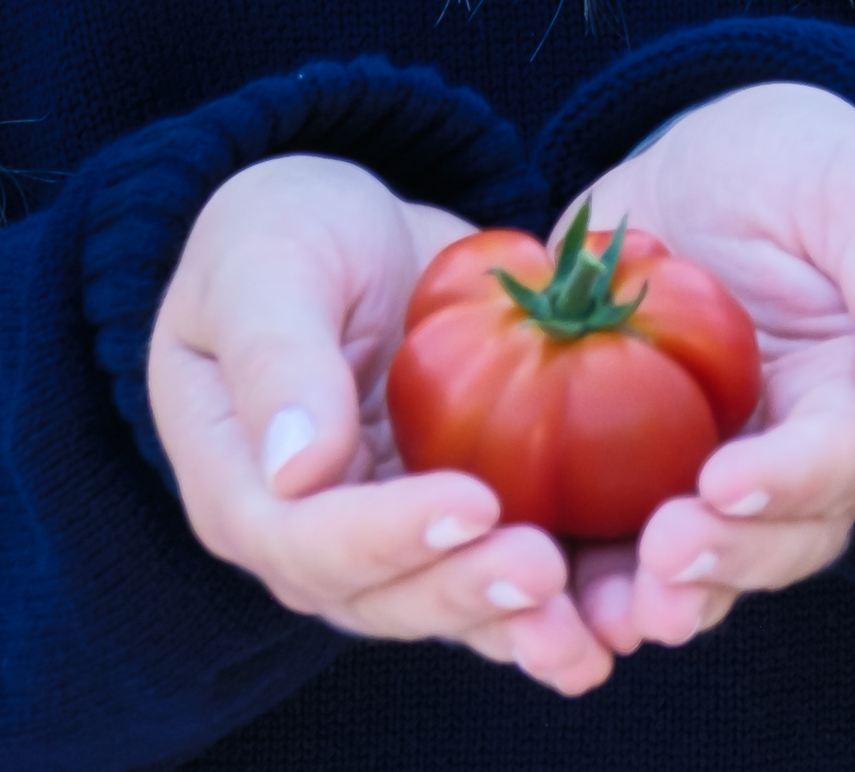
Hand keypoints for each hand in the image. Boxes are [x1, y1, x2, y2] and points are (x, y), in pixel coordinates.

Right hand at [147, 153, 614, 694]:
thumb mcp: (264, 266)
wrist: (341, 229)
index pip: (305, 539)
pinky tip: (615, 615)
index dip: (385, 536)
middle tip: (545, 569)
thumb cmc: (280, 234)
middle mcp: (309, 538)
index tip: (471, 501)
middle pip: (383, 596)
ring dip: (516, 622)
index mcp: (239, 484)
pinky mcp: (452, 521)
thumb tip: (295, 471)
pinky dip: (556, 603)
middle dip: (465, 590)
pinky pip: (494, 572)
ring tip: (590, 626)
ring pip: (445, 604)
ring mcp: (384, 539)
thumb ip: (276, 358)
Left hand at [564, 82, 854, 655]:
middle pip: (776, 541)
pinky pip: (613, 540)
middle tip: (660, 557)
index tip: (724, 481)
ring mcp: (713, 476)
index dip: (790, 482)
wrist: (709, 162)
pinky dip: (581, 572)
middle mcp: (795, 465)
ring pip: (701, 568)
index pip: (843, 460)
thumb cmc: (808, 166)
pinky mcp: (633, 473)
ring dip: (655, 598)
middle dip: (722, 560)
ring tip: (604, 608)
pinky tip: (538, 581)